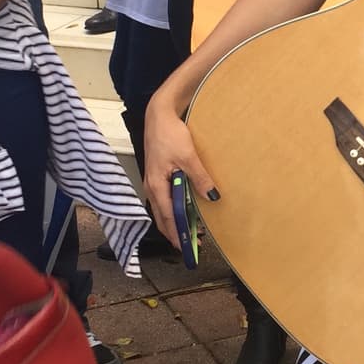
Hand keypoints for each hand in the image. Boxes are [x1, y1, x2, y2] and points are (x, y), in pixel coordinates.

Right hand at [144, 88, 218, 246]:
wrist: (158, 116)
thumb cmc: (169, 134)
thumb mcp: (188, 156)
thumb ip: (199, 178)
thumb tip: (212, 196)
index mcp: (156, 185)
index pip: (167, 217)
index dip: (177, 234)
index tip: (187, 247)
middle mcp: (151, 187)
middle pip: (162, 218)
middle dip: (175, 233)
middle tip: (191, 245)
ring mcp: (153, 182)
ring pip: (163, 209)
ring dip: (175, 221)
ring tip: (191, 231)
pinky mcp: (157, 176)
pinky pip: (164, 199)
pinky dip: (174, 209)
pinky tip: (185, 210)